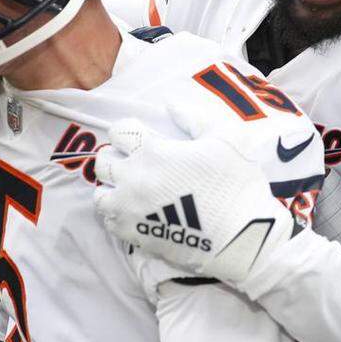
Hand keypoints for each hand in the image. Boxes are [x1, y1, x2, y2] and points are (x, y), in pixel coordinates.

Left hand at [94, 103, 293, 283]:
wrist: (240, 237)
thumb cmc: (235, 183)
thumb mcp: (226, 137)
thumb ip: (194, 118)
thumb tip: (170, 104)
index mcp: (152, 151)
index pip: (118, 131)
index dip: (128, 131)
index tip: (141, 137)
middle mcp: (134, 179)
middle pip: (102, 163)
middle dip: (114, 158)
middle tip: (134, 163)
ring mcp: (131, 210)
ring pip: (100, 196)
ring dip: (111, 189)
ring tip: (130, 191)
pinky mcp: (135, 236)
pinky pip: (110, 223)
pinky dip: (118, 216)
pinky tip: (135, 213)